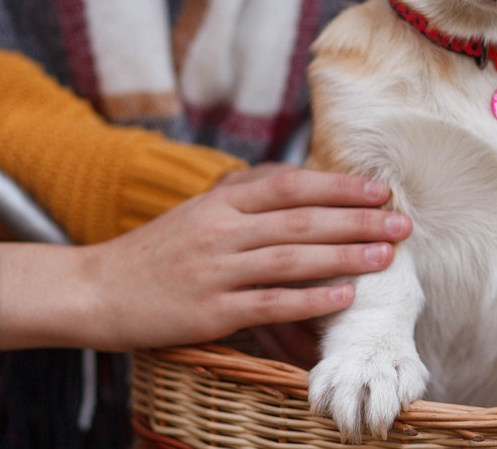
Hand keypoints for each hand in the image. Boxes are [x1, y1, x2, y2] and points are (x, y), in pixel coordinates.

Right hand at [0, 164, 411, 351]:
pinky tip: (345, 298)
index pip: (291, 185)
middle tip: (402, 223)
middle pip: (302, 220)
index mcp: (220, 200)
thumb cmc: (157, 252)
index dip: (340, 186)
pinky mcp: (210, 311)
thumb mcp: (200, 212)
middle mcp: (221, 229)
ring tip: (386, 257)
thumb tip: (305, 184)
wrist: (94, 290)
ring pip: (292, 259)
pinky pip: (270, 303)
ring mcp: (215, 270)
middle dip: (358, 221)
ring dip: (345, 257)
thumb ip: (248, 199)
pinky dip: (311, 300)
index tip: (380, 190)